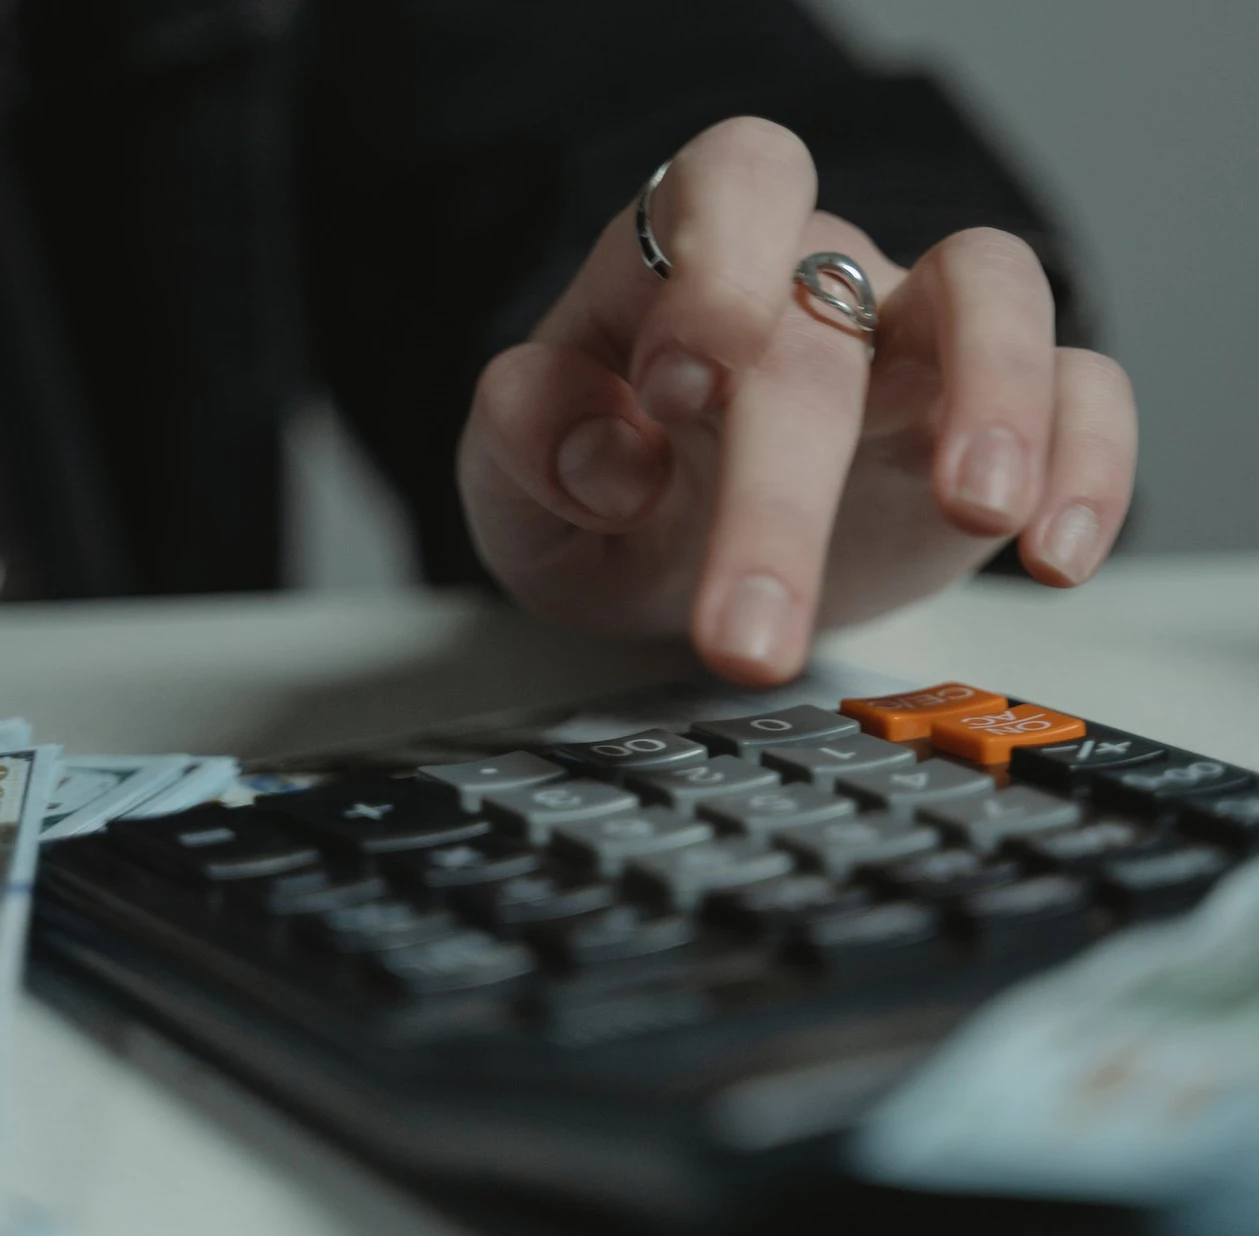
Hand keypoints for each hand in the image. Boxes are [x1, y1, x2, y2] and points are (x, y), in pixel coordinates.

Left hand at [457, 117, 1135, 685]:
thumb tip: (612, 452)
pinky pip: (1083, 390)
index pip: (723, 188)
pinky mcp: (1000, 421)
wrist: (690, 574)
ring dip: (993, 394)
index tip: (679, 395)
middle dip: (782, 486)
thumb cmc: (610, 511)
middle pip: (822, 316)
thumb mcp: (520, 493)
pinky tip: (1054, 555)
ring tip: (977, 510)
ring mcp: (913, 343)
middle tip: (749, 632)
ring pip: (992, 290)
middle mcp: (808, 288)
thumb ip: (526, 445)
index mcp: (682, 274)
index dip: (711, 267)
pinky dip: (1088, 461)